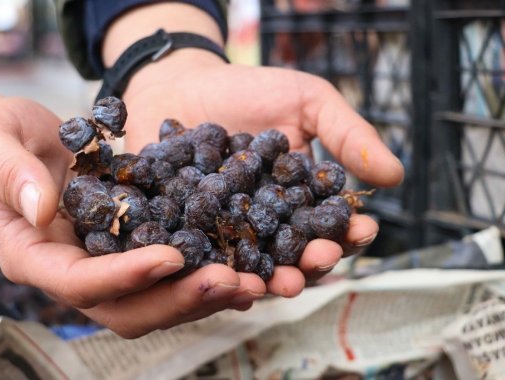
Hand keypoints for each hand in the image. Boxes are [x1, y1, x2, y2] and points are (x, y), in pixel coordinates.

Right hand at [0, 97, 264, 337]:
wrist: (18, 136)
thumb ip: (9, 173)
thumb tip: (43, 208)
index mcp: (32, 256)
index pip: (79, 282)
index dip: (126, 276)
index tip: (171, 256)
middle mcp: (71, 271)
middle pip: (126, 309)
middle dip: (178, 300)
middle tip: (232, 281)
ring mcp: (102, 265)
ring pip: (154, 301)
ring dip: (203, 295)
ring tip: (253, 280)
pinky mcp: (129, 248)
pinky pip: (168, 273)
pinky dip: (204, 271)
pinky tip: (245, 262)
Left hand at [121, 52, 404, 289]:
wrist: (182, 84)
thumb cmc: (251, 91)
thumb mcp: (308, 102)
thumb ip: (348, 136)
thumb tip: (395, 176)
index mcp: (302, 201)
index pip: (332, 225)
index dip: (350, 232)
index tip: (362, 230)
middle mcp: (268, 226)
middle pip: (295, 255)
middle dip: (312, 262)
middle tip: (320, 260)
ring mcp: (227, 234)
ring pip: (252, 266)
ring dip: (270, 279)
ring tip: (280, 282)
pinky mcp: (187, 237)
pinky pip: (201, 259)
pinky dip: (212, 270)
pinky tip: (222, 278)